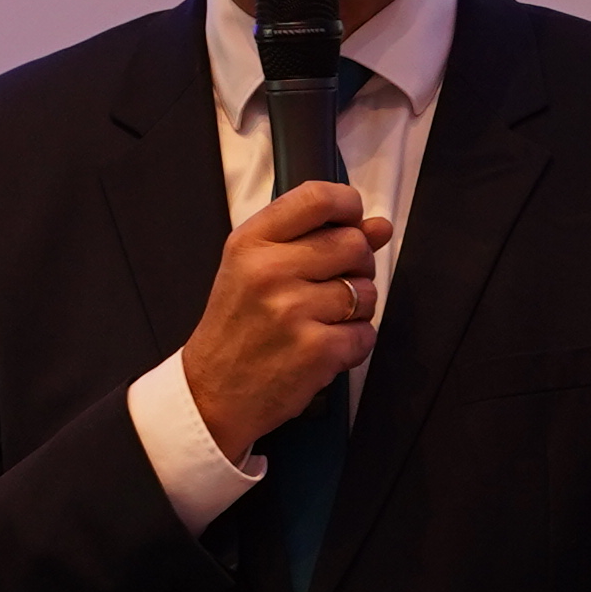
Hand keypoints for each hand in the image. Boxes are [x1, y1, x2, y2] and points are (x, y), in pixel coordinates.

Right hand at [177, 180, 388, 462]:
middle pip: (354, 244)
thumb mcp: (256, 270)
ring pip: (367, 291)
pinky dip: (354, 343)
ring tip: (321, 321)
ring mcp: (293, 311)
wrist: (211, 393)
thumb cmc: (238, 327)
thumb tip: (379, 225)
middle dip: (357, 266)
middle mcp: (270, 270)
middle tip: (332, 286)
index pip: (317, 198)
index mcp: (251, 242)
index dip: (348, 206)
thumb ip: (316, 240)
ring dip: (357, 309)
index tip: (352, 222)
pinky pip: (366, 333)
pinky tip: (324, 348)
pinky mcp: (315, 350)